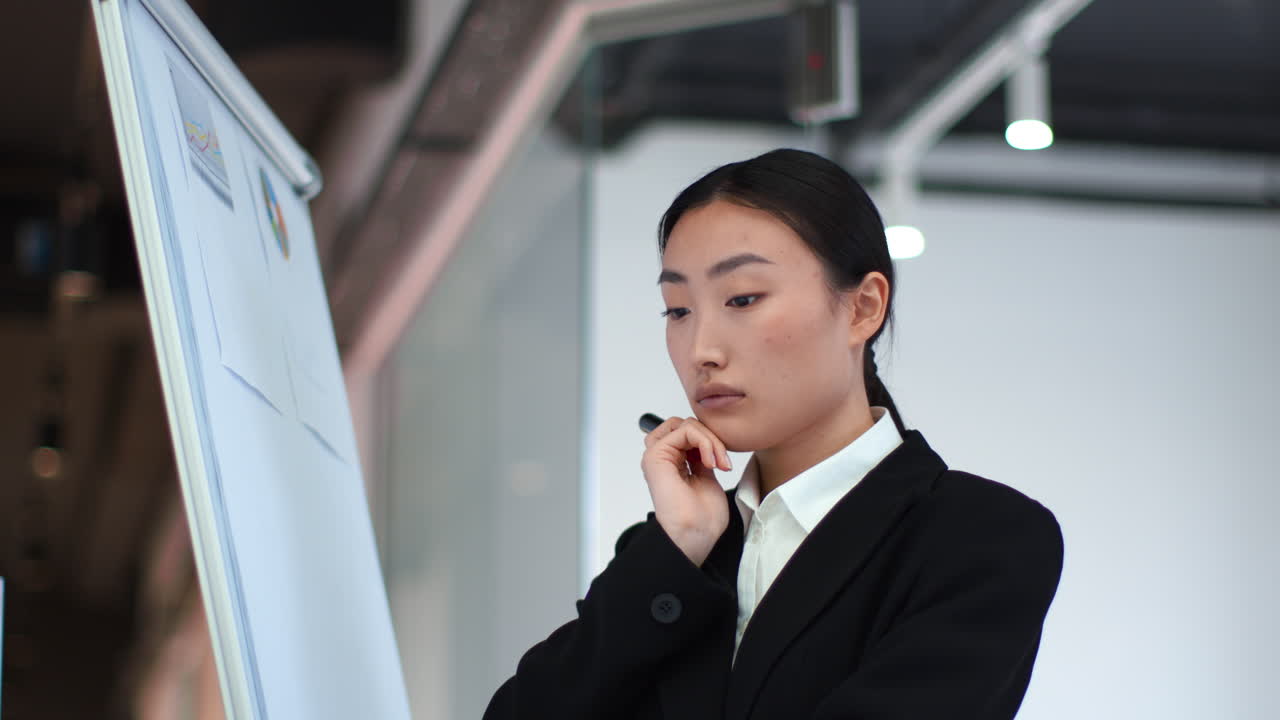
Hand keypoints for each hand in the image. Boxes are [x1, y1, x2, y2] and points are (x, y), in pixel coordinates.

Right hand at [640, 417, 731, 566]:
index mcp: (672, 463)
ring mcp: (657, 456)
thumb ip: (703, 457)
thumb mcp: (707, 477)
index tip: (724, 463)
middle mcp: (662, 458)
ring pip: (686, 424)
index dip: (710, 441)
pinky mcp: (656, 456)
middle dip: (710, 437)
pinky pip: (684, 430)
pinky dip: (704, 441)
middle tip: (722, 460)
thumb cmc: (702, 517)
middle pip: (685, 424)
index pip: (688, 433)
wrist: (696, 534)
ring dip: (709, 439)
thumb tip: (708, 441)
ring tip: (718, 462)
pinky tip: (710, 461)